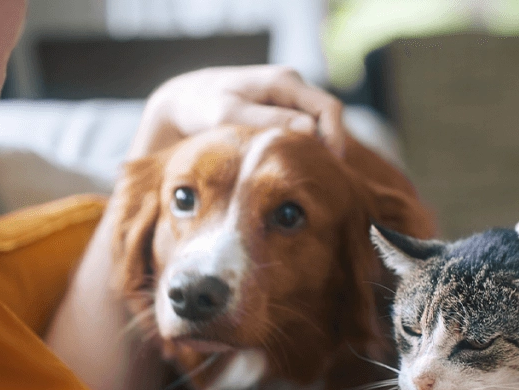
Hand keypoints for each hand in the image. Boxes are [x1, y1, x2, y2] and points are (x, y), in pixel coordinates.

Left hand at [126, 65, 345, 160]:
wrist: (183, 103)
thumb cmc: (202, 106)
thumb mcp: (228, 114)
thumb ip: (268, 120)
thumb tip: (310, 130)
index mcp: (284, 81)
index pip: (328, 108)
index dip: (335, 138)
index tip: (328, 167)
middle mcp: (291, 88)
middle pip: (327, 119)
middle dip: (328, 148)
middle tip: (319, 179)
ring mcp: (287, 102)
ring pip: (315, 129)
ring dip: (314, 152)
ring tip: (306, 179)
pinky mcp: (279, 116)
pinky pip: (301, 134)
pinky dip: (300, 152)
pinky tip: (292, 172)